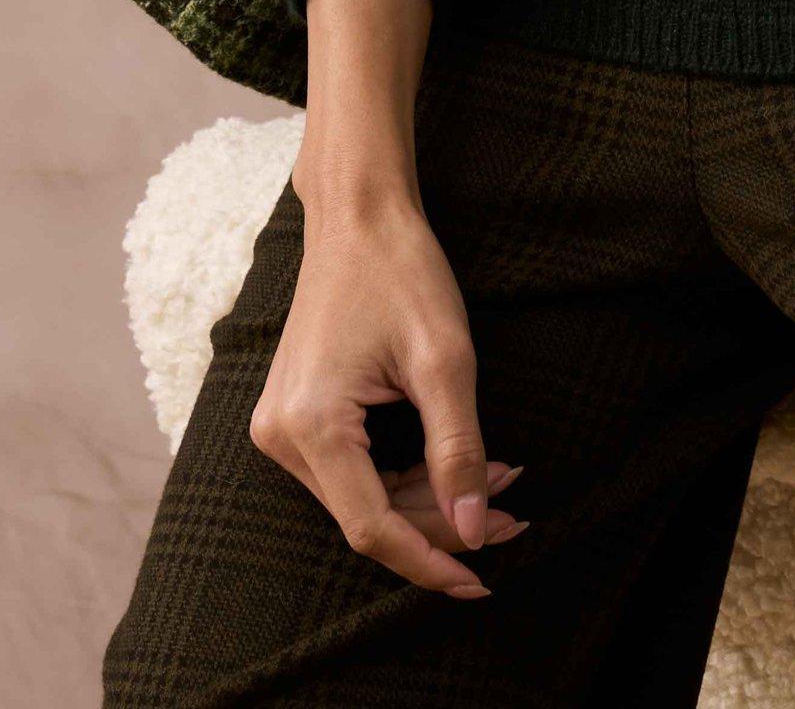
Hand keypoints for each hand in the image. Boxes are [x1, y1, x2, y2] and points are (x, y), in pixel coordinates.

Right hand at [249, 192, 524, 596]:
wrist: (357, 214)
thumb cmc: (401, 271)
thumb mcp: (444, 359)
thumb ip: (458, 450)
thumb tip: (473, 529)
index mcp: (310, 425)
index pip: (372, 528)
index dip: (430, 561)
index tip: (482, 580)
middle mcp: (281, 436)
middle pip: (368, 516)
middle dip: (443, 524)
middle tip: (513, 516)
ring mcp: (281, 427)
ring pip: (362, 497)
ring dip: (428, 500)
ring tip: (498, 482)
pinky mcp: (294, 416)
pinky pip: (350, 470)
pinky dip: (402, 474)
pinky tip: (452, 466)